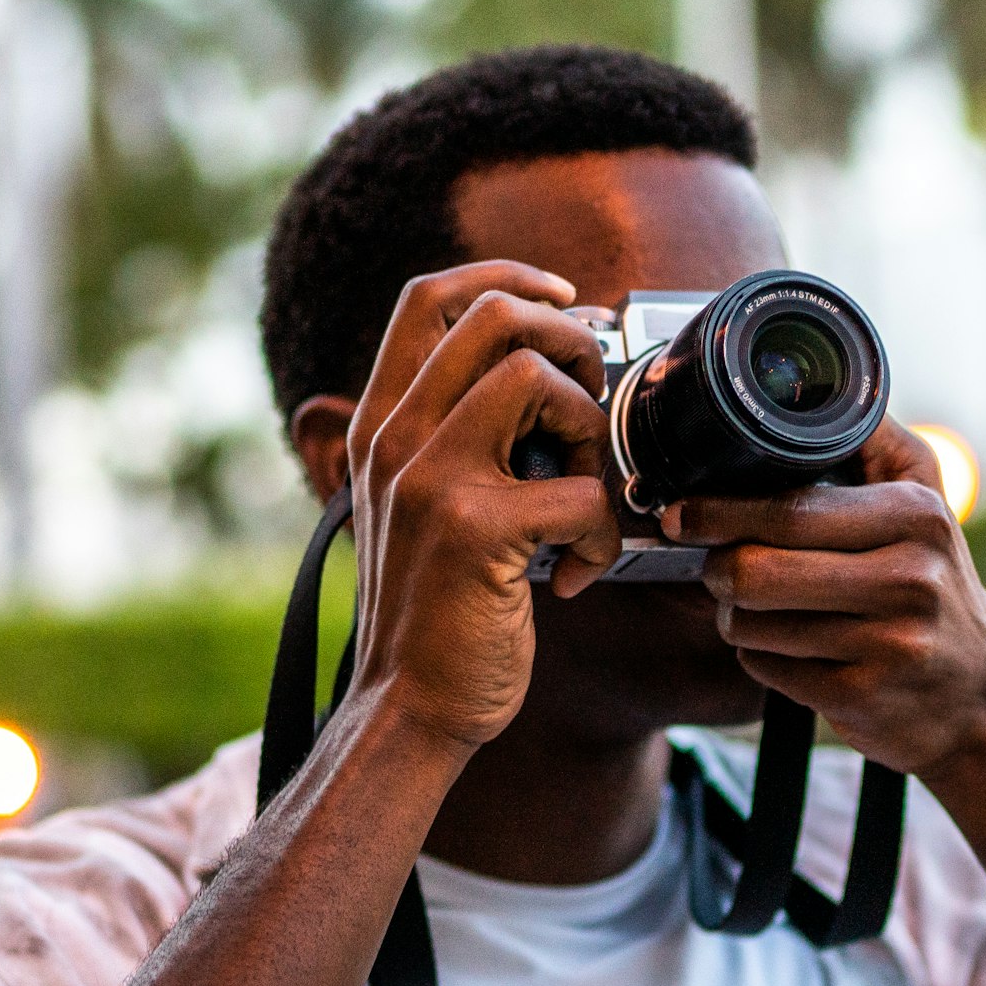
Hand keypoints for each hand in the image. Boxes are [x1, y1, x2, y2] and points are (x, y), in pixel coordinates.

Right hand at [338, 263, 624, 752]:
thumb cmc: (433, 612)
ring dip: (590, 428)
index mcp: (382, 424)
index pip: (429, 297)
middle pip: (494, 317)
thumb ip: (455, 439)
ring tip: (586, 489)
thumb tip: (543, 377)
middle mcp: (396, 438)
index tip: (565, 300)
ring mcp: (430, 479)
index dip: (508, 277)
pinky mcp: (475, 531)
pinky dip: (603, 535)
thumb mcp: (417, 506)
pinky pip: (580, 491)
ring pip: (535, 378)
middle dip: (570, 342)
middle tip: (590, 403)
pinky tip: (579, 575)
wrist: (408, 708)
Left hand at [665, 419, 985, 782]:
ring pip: (751, 624)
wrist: (979, 698)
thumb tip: (812, 381)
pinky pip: (765, 668)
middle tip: (717, 565)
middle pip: (756, 572)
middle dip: (717, 568)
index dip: (720, 512)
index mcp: (916, 516)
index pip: (790, 510)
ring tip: (763, 607)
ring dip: (736, 616)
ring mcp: (888, 644)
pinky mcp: (863, 698)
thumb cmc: (935, 584)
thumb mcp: (926, 500)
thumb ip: (872, 440)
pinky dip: (762, 656)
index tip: (681, 512)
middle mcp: (909, 578)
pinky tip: (793, 647)